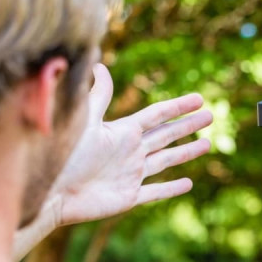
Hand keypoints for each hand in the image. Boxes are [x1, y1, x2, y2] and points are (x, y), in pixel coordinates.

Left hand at [13, 64, 211, 260]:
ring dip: (186, 153)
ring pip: (166, 161)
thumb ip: (97, 97)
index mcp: (122, 132)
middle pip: (166, 135)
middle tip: (211, 115)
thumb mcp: (83, 121)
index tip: (198, 99)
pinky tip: (188, 183)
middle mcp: (130, 151)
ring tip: (207, 144)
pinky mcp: (128, 197)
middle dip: (188, 126)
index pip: (157, 116)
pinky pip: (156, 191)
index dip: (178, 107)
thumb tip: (99, 64)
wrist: (51, 192)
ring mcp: (130, 174)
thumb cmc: (63, 156)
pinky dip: (172, 188)